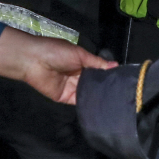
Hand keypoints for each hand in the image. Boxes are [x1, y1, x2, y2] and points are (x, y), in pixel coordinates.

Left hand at [0, 27, 116, 103]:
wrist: (34, 60)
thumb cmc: (56, 52)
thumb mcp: (80, 54)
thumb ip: (97, 62)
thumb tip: (116, 66)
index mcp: (82, 63)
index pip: (99, 71)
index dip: (109, 75)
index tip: (124, 81)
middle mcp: (78, 76)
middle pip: (95, 84)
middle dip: (105, 88)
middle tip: (123, 94)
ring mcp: (72, 88)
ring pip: (89, 94)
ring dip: (99, 97)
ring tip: (116, 102)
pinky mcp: (66, 98)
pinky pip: (79, 102)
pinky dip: (89, 104)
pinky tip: (101, 106)